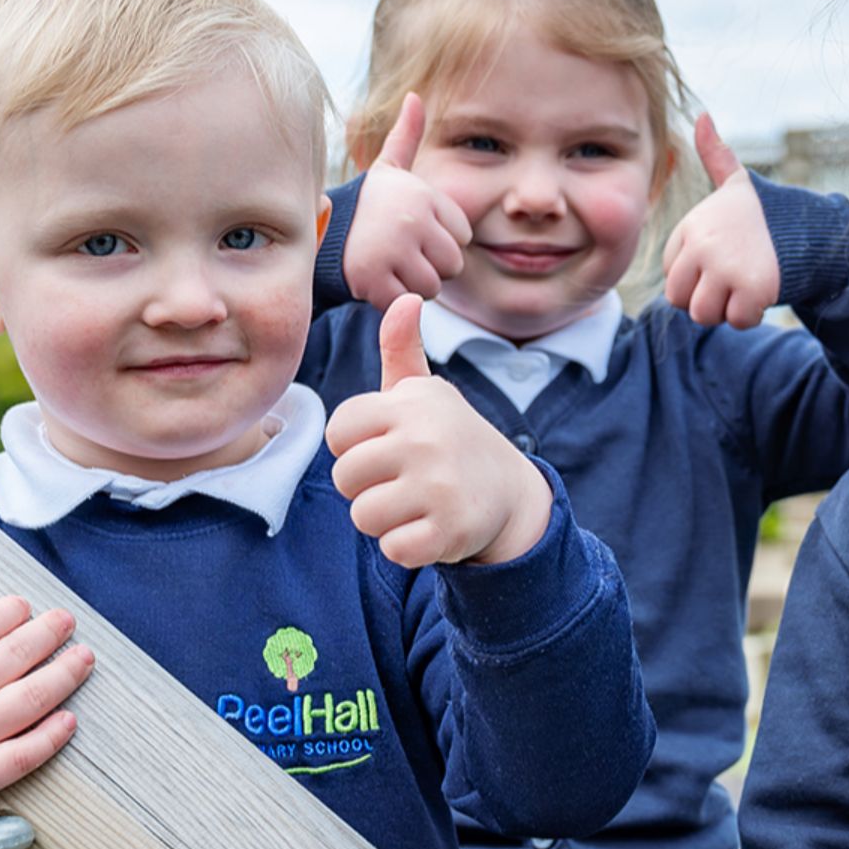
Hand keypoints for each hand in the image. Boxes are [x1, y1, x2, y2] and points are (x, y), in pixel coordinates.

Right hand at [0, 574, 92, 837]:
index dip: (10, 612)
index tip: (24, 606)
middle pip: (15, 656)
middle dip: (47, 633)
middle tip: (66, 621)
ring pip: (30, 700)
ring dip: (63, 676)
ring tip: (83, 658)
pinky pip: (22, 756)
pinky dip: (50, 739)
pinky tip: (69, 722)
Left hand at [325, 294, 555, 566]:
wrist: (509, 492)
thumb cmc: (449, 439)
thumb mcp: (427, 395)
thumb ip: (402, 349)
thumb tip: (405, 298)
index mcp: (411, 406)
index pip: (339, 431)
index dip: (354, 446)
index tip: (385, 446)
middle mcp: (425, 441)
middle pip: (345, 477)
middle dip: (366, 487)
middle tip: (402, 480)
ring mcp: (439, 487)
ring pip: (364, 517)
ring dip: (385, 519)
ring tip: (416, 503)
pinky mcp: (449, 531)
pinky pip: (393, 549)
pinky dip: (407, 547)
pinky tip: (431, 528)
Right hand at [343, 93, 472, 305]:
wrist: (315, 235)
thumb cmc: (362, 205)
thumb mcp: (387, 169)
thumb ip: (407, 136)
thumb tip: (415, 96)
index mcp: (423, 195)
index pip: (464, 236)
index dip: (440, 239)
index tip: (411, 232)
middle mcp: (412, 220)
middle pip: (453, 265)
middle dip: (430, 265)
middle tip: (399, 253)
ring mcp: (393, 250)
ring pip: (433, 287)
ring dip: (412, 284)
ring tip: (387, 265)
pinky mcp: (374, 279)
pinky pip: (406, 302)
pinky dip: (392, 299)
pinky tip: (374, 281)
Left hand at [660, 112, 779, 328]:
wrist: (816, 230)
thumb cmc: (769, 212)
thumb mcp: (736, 183)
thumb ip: (714, 155)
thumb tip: (702, 115)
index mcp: (691, 225)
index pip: (672, 275)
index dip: (699, 276)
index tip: (724, 259)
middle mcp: (702, 244)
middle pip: (680, 300)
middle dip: (707, 299)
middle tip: (734, 280)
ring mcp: (726, 267)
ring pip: (704, 315)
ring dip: (728, 309)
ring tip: (747, 285)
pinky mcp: (752, 289)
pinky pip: (736, 321)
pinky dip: (752, 316)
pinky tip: (764, 293)